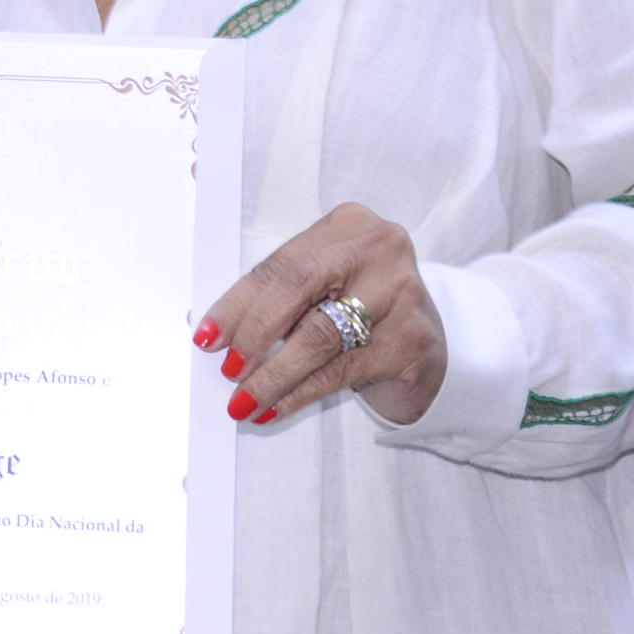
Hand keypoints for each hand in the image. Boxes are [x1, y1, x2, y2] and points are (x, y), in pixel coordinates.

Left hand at [192, 202, 445, 426]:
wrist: (426, 350)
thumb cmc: (362, 314)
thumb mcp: (322, 292)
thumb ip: (278, 299)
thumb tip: (212, 329)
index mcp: (347, 226)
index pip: (280, 264)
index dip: (237, 303)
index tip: (207, 335)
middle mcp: (378, 249)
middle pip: (298, 287)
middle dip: (254, 333)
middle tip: (228, 368)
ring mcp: (401, 293)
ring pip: (319, 337)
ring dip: (273, 374)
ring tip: (244, 399)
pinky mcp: (412, 341)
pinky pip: (341, 371)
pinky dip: (300, 393)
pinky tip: (276, 408)